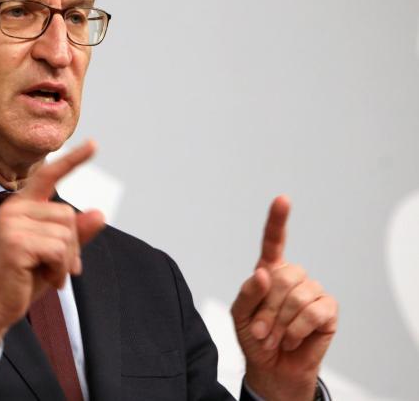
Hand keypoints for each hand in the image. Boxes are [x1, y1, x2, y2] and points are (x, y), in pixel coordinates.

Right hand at [0, 141, 105, 356]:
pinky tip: (46, 280)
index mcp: (21, 206)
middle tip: (58, 268)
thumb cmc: (20, 280)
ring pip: (66, 233)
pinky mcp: (15, 242)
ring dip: (65, 261)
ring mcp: (12, 223)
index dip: (73, 160)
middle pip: (68, 215)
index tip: (94, 144)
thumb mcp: (53, 254)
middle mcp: (14, 208)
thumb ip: (75, 234)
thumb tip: (100, 213)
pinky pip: (58, 249)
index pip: (49, 176)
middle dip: (72, 246)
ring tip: (48, 274)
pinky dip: (59, 269)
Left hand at [231, 196, 338, 400]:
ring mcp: (312, 290)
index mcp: (269, 271)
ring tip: (276, 336)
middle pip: (281, 278)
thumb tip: (263, 273)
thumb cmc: (254, 337)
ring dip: (280, 323)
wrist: (272, 368)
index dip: (278, 220)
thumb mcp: (239, 316)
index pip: (274, 241)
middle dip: (266, 309)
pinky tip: (293, 338)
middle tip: (261, 330)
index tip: (282, 200)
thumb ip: (247, 293)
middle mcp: (292, 276)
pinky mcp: (328, 309)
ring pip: (296, 296)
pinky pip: (313, 312)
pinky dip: (297, 329)